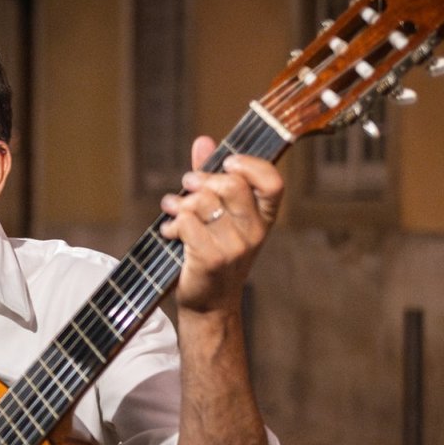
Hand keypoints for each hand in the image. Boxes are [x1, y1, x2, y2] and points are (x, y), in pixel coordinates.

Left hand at [159, 136, 283, 314]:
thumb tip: (203, 141)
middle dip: (201, 179)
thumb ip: (211, 177)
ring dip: (180, 202)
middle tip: (187, 184)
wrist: (209, 303)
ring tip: (173, 210)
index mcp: (264, 217)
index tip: (227, 162)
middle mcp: (255, 231)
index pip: (273, 182)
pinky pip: (187, 222)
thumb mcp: (220, 215)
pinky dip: (172, 223)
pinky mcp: (212, 259)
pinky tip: (170, 231)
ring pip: (203, 203)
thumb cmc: (213, 252)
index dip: (250, 165)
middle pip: (231, 185)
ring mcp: (235, 247)